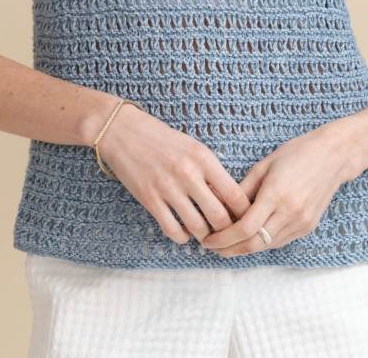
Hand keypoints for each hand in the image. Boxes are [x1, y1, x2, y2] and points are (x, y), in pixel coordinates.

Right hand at [97, 103, 252, 244]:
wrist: (123, 131)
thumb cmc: (162, 139)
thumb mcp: (193, 148)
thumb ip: (211, 172)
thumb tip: (230, 202)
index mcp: (203, 158)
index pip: (235, 194)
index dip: (243, 213)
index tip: (244, 220)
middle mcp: (188, 173)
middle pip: (220, 217)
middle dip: (226, 230)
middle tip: (226, 234)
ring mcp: (168, 188)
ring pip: (198, 228)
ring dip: (204, 236)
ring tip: (206, 235)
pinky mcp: (150, 199)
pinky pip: (173, 230)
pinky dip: (182, 237)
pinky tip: (184, 232)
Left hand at [200, 125, 353, 257]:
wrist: (333, 157)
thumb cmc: (296, 153)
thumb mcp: (264, 165)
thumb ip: (242, 188)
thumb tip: (219, 203)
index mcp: (276, 194)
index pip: (245, 228)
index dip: (223, 238)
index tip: (208, 239)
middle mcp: (290, 213)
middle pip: (254, 243)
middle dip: (230, 249)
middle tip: (212, 247)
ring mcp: (301, 222)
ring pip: (267, 246)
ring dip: (244, 249)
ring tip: (226, 244)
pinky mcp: (308, 227)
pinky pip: (279, 241)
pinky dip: (262, 243)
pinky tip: (249, 238)